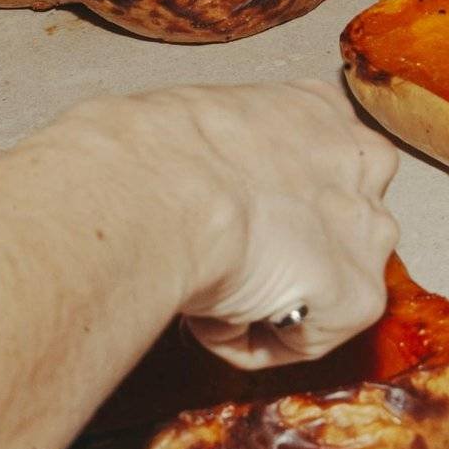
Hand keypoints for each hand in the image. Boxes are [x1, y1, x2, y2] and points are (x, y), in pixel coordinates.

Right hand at [34, 80, 399, 367]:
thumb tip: (82, 150)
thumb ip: (198, 140)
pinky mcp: (356, 294)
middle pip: (341, 224)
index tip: (240, 212)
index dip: (282, 194)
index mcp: (313, 107)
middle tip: (222, 256)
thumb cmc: (132, 152)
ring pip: (322, 287)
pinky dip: (255, 341)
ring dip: (269, 298)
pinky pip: (307, 339)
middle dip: (291, 250)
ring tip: (208, 283)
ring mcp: (366, 229)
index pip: (328, 149)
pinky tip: (215, 311)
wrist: (143, 191)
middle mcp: (358, 159)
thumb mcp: (174, 119)